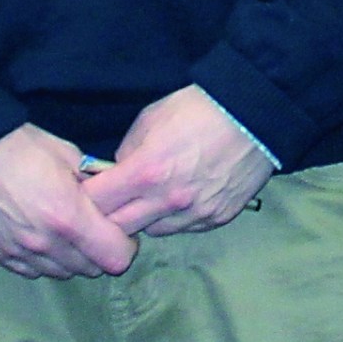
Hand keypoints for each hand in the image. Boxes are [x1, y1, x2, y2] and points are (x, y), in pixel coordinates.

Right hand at [0, 124, 138, 277]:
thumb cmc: (20, 147)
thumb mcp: (70, 156)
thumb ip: (96, 182)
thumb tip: (113, 196)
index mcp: (69, 217)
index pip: (116, 258)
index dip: (125, 245)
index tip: (119, 230)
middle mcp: (45, 243)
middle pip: (91, 269)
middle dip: (99, 251)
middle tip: (94, 228)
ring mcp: (19, 253)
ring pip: (62, 273)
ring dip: (72, 258)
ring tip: (66, 232)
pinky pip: (32, 271)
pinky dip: (43, 261)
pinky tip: (41, 238)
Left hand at [86, 87, 274, 237]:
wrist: (256, 114)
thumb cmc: (199, 109)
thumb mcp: (150, 119)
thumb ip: (127, 152)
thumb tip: (118, 173)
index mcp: (145, 172)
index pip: (95, 203)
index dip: (86, 198)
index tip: (89, 191)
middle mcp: (167, 201)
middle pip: (118, 228)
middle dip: (109, 216)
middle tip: (115, 201)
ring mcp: (195, 214)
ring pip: (152, 232)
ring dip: (145, 219)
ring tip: (153, 197)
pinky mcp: (217, 218)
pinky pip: (185, 227)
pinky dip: (176, 217)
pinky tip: (184, 196)